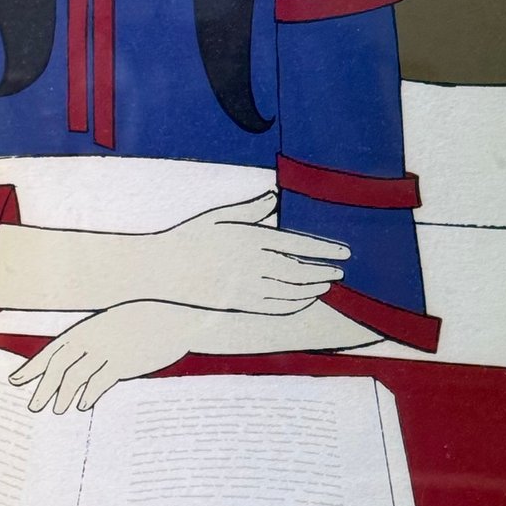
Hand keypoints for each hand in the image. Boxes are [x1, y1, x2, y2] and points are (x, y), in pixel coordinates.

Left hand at [9, 302, 203, 412]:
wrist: (173, 321)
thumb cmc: (141, 323)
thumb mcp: (111, 325)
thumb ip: (91, 342)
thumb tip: (73, 364)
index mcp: (86, 328)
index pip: (52, 350)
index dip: (32, 367)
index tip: (16, 380)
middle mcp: (92, 338)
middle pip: (59, 366)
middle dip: (43, 387)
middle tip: (33, 406)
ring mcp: (108, 350)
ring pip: (77, 376)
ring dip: (64, 396)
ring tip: (58, 410)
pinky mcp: (124, 363)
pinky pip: (100, 382)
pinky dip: (89, 395)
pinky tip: (83, 405)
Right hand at [152, 189, 348, 313]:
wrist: (161, 268)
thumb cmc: (189, 236)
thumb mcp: (218, 216)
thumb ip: (250, 209)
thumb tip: (274, 197)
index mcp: (250, 238)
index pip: (298, 245)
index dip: (324, 250)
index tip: (344, 253)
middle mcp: (252, 264)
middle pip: (299, 272)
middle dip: (323, 272)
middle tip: (340, 272)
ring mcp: (245, 287)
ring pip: (289, 292)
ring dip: (312, 290)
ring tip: (326, 286)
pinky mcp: (237, 304)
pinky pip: (274, 308)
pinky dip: (294, 305)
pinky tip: (304, 301)